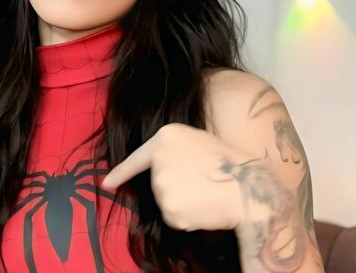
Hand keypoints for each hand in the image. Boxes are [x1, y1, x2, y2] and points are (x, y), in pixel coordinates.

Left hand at [101, 122, 258, 231]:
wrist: (249, 187)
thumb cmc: (230, 163)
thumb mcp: (197, 141)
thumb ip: (172, 151)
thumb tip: (158, 170)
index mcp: (166, 136)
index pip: (138, 158)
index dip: (120, 173)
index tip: (106, 184)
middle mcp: (158, 159)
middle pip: (157, 182)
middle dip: (176, 187)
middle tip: (203, 182)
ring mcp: (162, 184)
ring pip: (166, 201)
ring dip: (182, 202)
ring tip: (206, 193)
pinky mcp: (168, 208)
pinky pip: (174, 217)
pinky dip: (187, 218)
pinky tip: (204, 208)